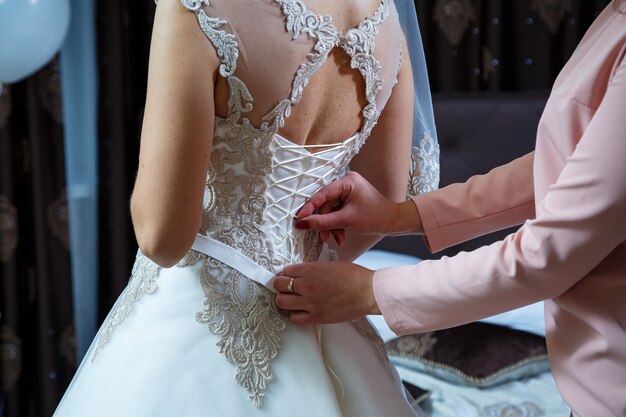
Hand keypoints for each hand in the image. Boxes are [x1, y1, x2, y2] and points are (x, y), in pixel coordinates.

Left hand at [273, 262, 380, 324]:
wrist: (367, 292)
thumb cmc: (354, 276)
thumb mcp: (330, 265)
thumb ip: (314, 269)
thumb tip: (304, 273)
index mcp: (310, 270)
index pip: (286, 271)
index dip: (286, 273)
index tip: (288, 276)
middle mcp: (306, 285)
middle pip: (279, 285)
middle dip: (280, 285)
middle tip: (285, 287)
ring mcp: (310, 303)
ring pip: (281, 302)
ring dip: (284, 300)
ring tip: (290, 300)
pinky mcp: (316, 317)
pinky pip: (294, 318)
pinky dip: (294, 314)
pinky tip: (300, 311)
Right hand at [295, 171, 421, 239]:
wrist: (394, 222)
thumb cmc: (375, 217)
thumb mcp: (347, 221)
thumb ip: (323, 222)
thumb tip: (302, 223)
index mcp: (347, 181)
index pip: (322, 194)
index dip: (309, 208)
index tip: (298, 219)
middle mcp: (346, 182)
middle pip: (326, 204)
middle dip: (324, 223)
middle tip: (321, 237)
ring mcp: (348, 191)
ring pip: (330, 210)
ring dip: (331, 226)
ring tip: (335, 239)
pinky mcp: (349, 200)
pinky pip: (336, 212)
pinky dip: (337, 225)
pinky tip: (341, 236)